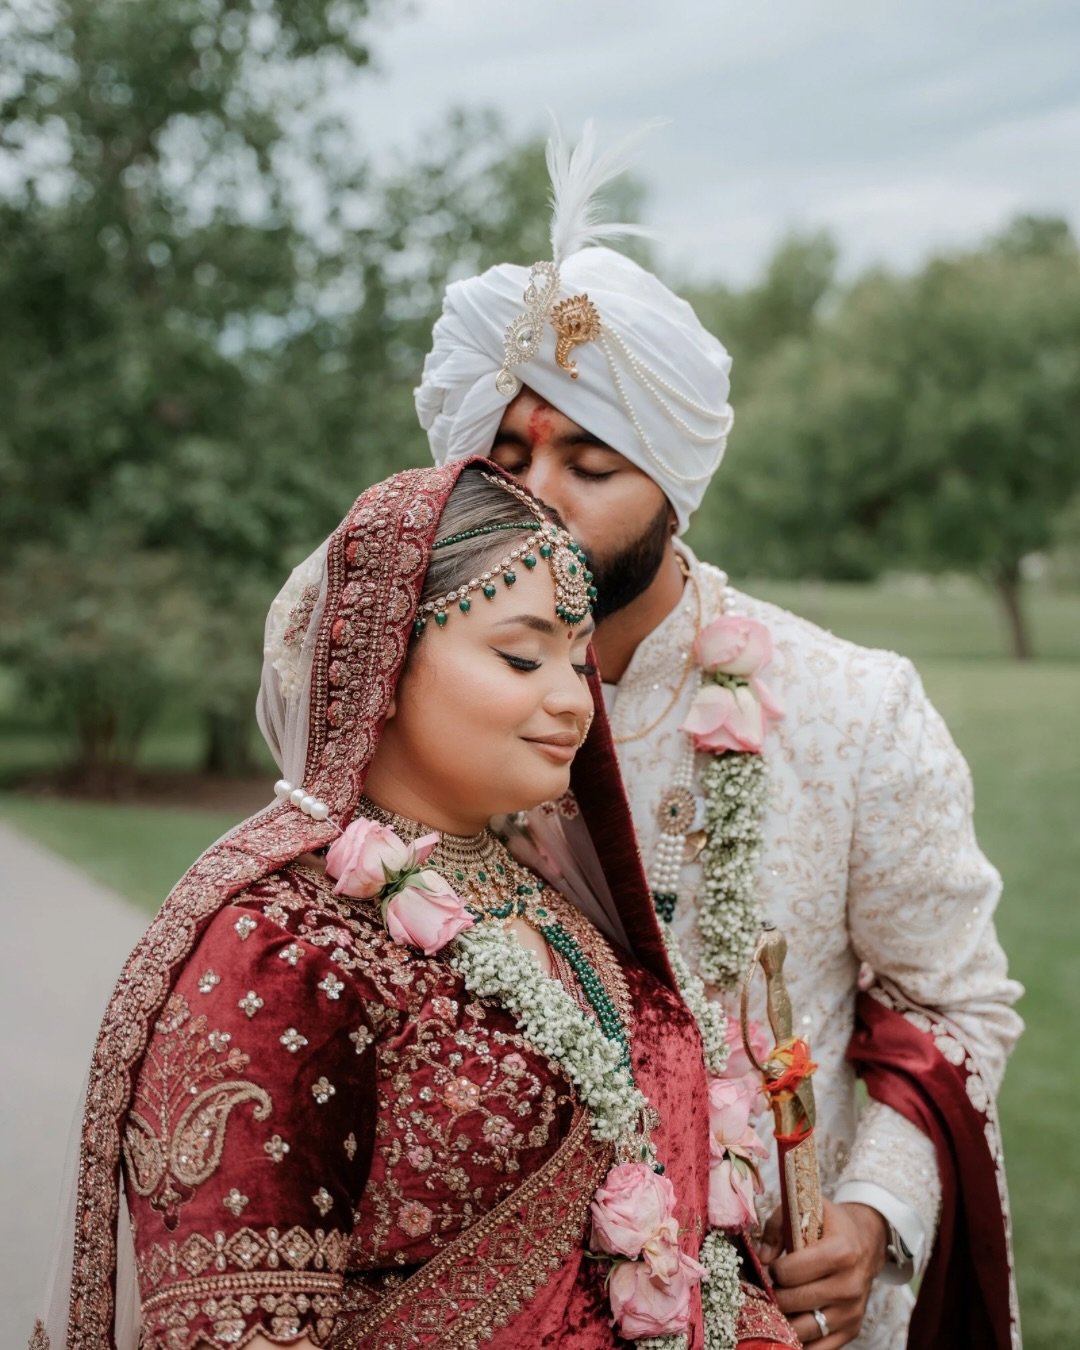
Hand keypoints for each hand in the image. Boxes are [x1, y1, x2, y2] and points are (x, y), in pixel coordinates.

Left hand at [757, 1198, 886, 1346]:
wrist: (867, 1243)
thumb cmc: (830, 1225)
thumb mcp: (805, 1209)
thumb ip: (776, 1226)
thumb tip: (761, 1258)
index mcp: (839, 1252)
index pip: (790, 1272)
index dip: (773, 1270)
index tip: (772, 1266)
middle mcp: (848, 1285)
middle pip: (793, 1302)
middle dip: (773, 1295)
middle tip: (769, 1287)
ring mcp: (851, 1312)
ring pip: (803, 1330)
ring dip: (782, 1320)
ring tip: (776, 1305)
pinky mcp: (852, 1329)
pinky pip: (819, 1348)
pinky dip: (799, 1341)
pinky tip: (788, 1327)